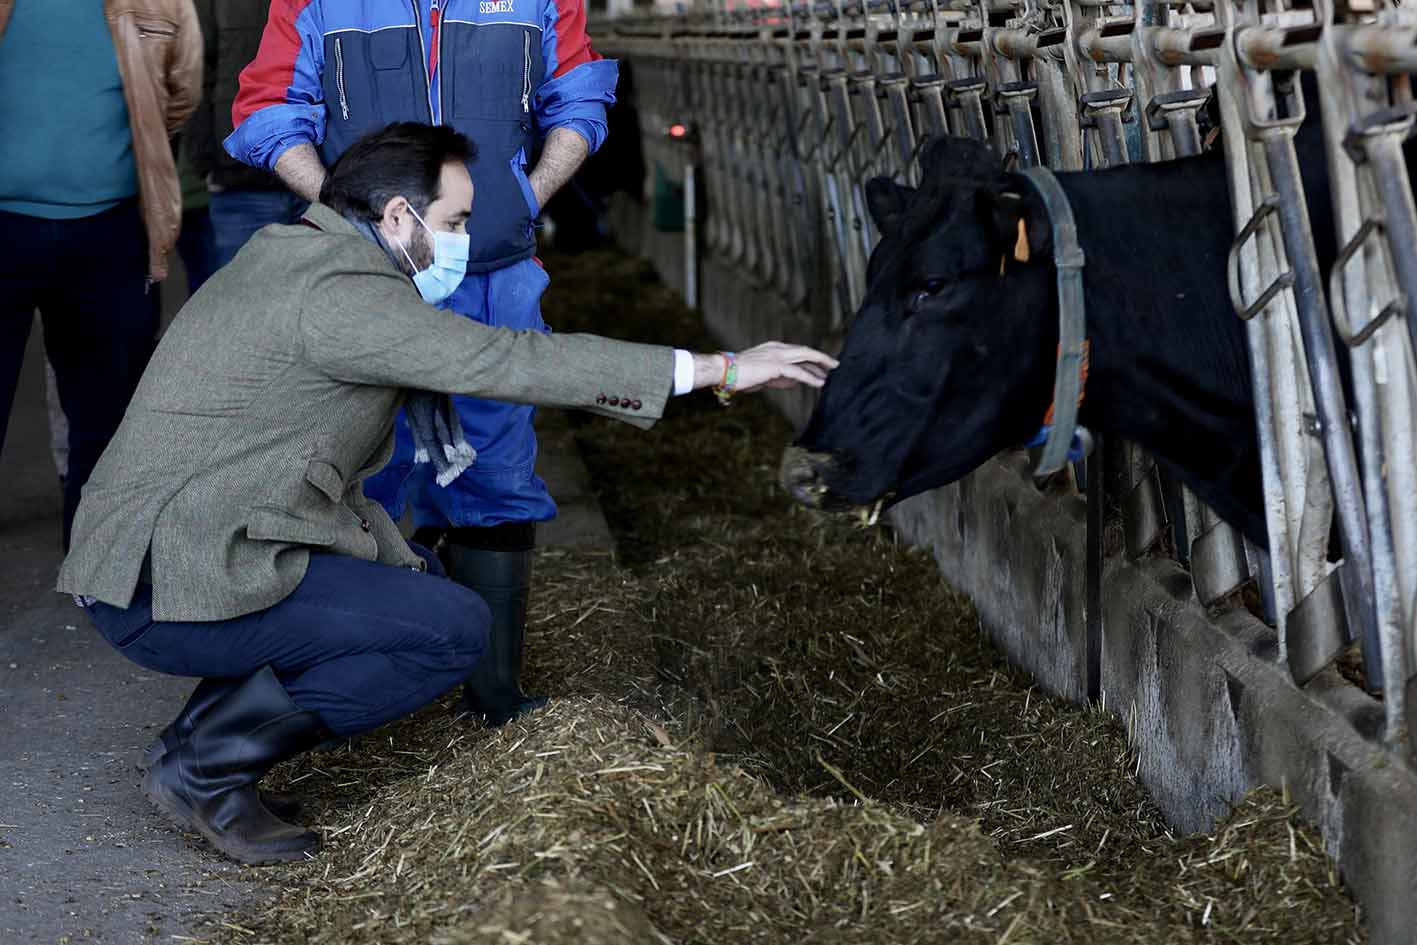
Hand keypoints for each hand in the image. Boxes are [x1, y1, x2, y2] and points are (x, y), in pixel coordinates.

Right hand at [692, 343, 838, 394]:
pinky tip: (820, 383)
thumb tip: (794, 382)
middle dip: (821, 357)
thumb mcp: (763, 375)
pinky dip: (811, 378)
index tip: (822, 365)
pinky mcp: (776, 366)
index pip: (797, 352)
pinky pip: (798, 372)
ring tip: (833, 372)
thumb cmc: (738, 374)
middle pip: (805, 351)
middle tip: (835, 364)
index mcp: (773, 348)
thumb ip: (780, 377)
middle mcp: (777, 348)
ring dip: (821, 365)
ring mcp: (777, 355)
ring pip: (805, 357)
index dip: (811, 359)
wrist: (724, 371)